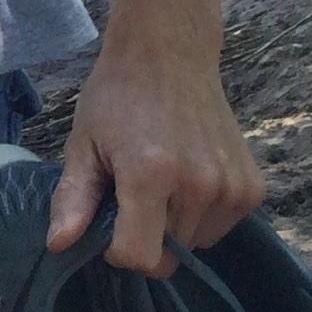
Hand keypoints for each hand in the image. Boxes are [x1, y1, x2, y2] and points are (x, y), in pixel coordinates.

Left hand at [47, 35, 263, 275]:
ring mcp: (232, 188)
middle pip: (169, 254)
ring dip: (175, 227)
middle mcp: (199, 185)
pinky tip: (187, 177)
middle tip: (132, 191)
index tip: (109, 223)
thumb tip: (58, 246)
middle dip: (145, 235)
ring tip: (162, 180)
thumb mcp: (83, 143)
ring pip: (196, 245)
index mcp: (151, 174)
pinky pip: (220, 228)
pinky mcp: (253, 188)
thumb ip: (73, 198)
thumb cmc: (117, 97)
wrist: (169, 54)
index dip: (117, 251)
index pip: (141, 257)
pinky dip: (201, 216)